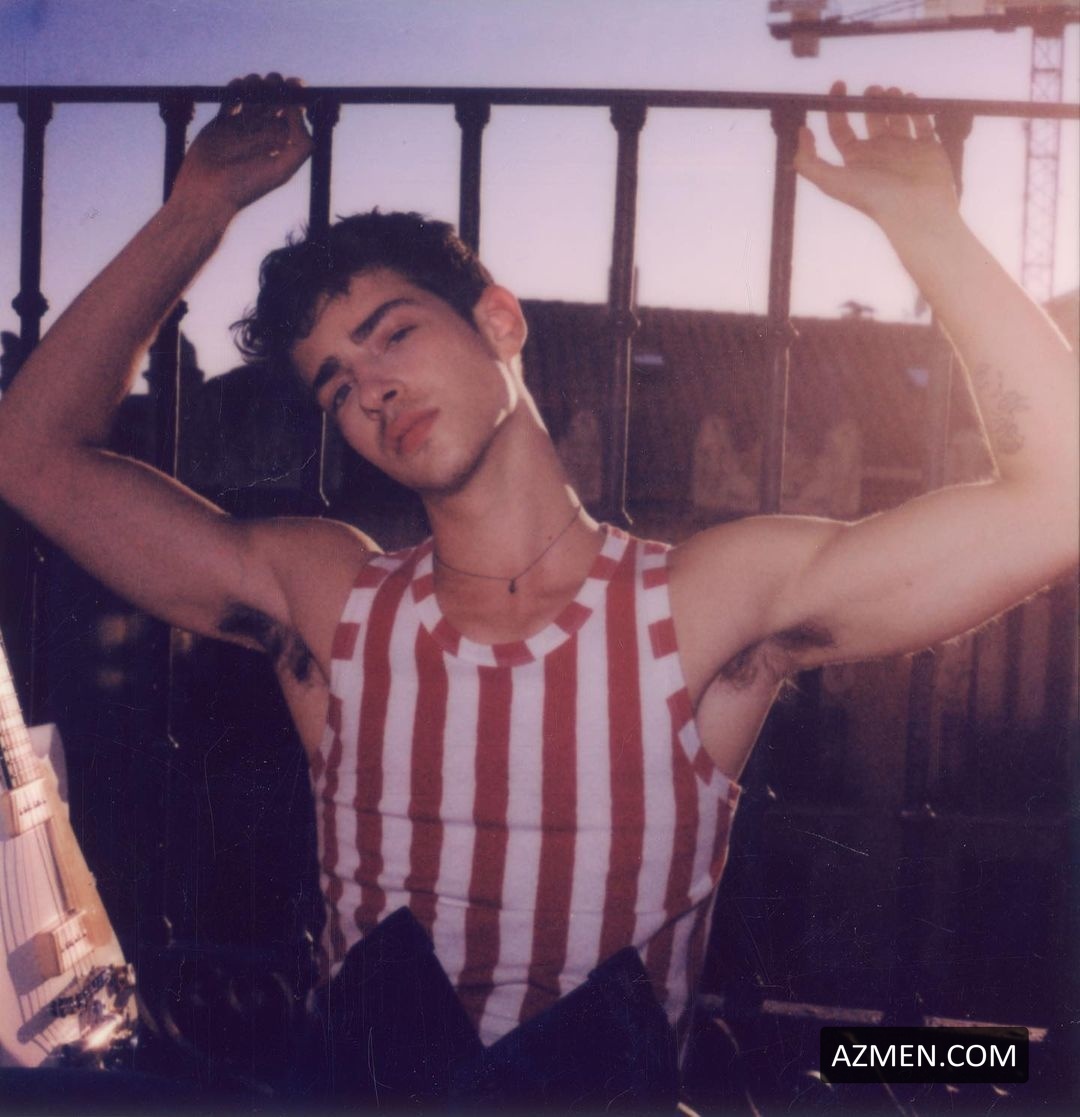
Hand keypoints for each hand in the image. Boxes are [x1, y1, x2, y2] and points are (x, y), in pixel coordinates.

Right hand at [171, 73, 312, 216]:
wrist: (208, 192)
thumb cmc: (246, 186)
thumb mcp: (282, 169)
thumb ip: (299, 143)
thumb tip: (299, 112)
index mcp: (281, 144)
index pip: (294, 114)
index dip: (297, 97)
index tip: (295, 85)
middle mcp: (263, 135)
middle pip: (275, 101)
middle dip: (276, 86)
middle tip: (272, 82)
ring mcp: (242, 128)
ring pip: (254, 96)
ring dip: (256, 84)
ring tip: (253, 83)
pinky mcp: (221, 123)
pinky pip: (232, 99)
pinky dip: (235, 88)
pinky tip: (237, 87)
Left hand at [794, 81, 958, 234]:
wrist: (914, 209)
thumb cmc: (873, 197)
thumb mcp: (830, 181)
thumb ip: (808, 162)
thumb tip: (801, 133)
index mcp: (855, 160)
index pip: (840, 130)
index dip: (836, 109)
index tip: (838, 85)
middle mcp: (878, 153)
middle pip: (870, 120)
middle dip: (869, 101)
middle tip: (872, 88)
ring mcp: (904, 150)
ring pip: (896, 118)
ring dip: (893, 102)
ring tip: (891, 91)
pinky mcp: (928, 148)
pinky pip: (923, 124)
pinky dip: (918, 109)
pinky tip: (911, 97)